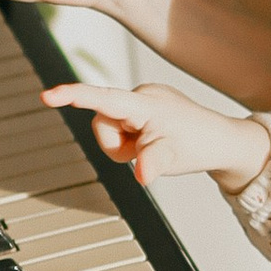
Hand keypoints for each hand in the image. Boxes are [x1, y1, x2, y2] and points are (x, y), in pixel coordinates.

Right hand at [45, 78, 269, 188]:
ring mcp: (145, 100)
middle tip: (142, 152)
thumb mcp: (172, 158)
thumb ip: (153, 164)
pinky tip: (155, 141)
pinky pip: (125, 125)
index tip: (48, 95)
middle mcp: (142, 95)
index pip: (103, 99)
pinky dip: (133, 139)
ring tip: (151, 146)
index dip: (74, 96)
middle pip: (102, 122)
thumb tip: (142, 175)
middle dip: (115, 144)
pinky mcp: (147, 107)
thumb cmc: (199, 145)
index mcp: (144, 104)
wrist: (222, 141)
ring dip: (125, 144)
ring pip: (112, 126)